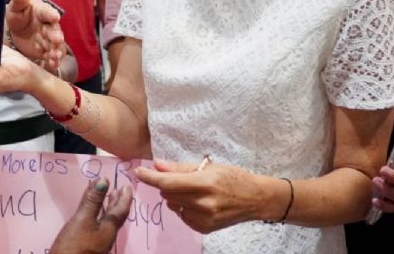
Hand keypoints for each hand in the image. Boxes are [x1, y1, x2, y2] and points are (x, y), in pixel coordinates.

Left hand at [6, 0, 65, 70]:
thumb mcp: (16, 7)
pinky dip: (52, 60)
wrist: (18, 30)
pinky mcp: (46, 50)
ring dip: (55, 50)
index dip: (51, 14)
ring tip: (55, 56)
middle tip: (57, 39)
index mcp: (42, 12)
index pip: (47, 12)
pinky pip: (51, 55)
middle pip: (54, 30)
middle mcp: (48, 25)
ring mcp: (48, 39)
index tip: (54, 17)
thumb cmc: (18, 15)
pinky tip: (52, 65)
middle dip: (56, 35)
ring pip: (54, 44)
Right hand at [50, 178, 132, 253]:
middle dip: (116, 202)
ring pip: (107, 221)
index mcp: (109, 228)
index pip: (120, 210)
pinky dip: (98, 215)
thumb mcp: (83, 220)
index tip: (127, 186)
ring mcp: (98, 242)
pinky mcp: (89, 245)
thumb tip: (104, 180)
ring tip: (107, 197)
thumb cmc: (76, 245)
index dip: (124, 197)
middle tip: (118, 189)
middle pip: (115, 216)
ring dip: (107, 208)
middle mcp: (107, 235)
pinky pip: (98, 226)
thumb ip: (93, 201)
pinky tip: (91, 215)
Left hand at [135, 159, 280, 233]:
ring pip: (173, 205)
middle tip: (179, 179)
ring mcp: (204, 218)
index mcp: (204, 183)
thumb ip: (180, 168)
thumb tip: (157, 164)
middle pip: (167, 194)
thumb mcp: (209, 167)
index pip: (168, 182)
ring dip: (175, 197)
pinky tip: (199, 203)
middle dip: (166, 184)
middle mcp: (203, 203)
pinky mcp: (204, 228)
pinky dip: (184, 208)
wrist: (255, 199)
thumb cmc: (233, 177)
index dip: (150, 177)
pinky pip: (182, 216)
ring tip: (194, 190)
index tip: (137, 172)